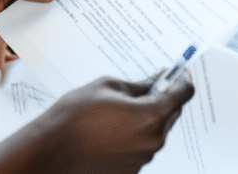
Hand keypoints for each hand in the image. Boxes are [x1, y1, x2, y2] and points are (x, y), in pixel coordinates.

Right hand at [33, 74, 193, 173]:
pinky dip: (135, 134)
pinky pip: (142, 146)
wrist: (55, 147)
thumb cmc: (76, 114)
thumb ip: (136, 86)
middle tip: (150, 85)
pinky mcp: (133, 168)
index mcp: (150, 116)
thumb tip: (152, 83)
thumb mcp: (106, 87)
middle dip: (164, 98)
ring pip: (157, 131)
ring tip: (121, 108)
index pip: (182, 94)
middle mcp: (153, 140)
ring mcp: (144, 157)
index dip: (182, 80)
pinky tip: (114, 127)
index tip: (179, 73)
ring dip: (148, 117)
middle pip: (172, 114)